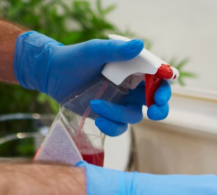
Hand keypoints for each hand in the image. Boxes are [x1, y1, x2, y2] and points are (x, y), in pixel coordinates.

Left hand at [13, 32, 169, 135]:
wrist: (52, 74)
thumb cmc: (74, 58)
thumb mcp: (94, 51)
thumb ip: (116, 51)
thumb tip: (139, 45)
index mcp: (134, 69)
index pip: (158, 79)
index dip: (164, 87)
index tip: (160, 94)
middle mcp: (132, 87)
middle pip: (155, 102)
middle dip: (159, 108)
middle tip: (154, 111)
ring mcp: (121, 103)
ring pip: (134, 116)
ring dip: (119, 114)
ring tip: (97, 106)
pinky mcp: (109, 116)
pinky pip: (119, 127)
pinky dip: (112, 125)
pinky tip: (98, 118)